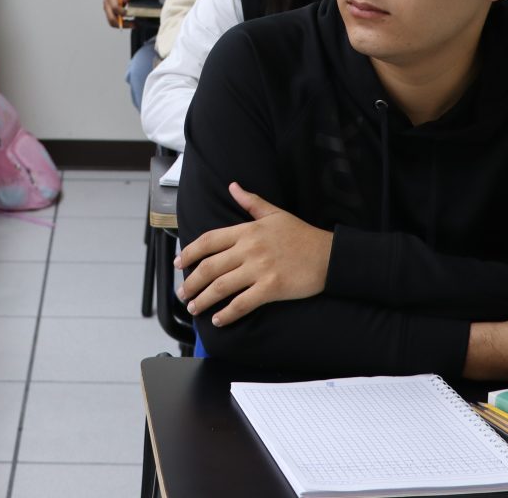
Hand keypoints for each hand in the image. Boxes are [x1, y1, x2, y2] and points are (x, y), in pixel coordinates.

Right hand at [102, 0, 137, 26]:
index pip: (114, 7)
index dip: (122, 12)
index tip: (131, 14)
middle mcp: (107, 3)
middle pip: (111, 18)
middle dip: (122, 23)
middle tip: (134, 24)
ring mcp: (107, 8)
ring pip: (112, 22)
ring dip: (122, 25)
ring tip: (133, 25)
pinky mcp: (110, 12)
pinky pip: (114, 21)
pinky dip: (121, 24)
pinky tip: (130, 22)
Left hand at [174, 182, 332, 326]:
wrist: (329, 255)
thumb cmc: (301, 235)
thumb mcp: (275, 213)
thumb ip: (251, 202)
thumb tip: (232, 186)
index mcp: (247, 230)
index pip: (209, 240)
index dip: (189, 252)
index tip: (178, 263)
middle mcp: (249, 249)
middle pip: (209, 267)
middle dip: (191, 282)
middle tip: (182, 293)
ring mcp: (260, 269)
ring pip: (221, 286)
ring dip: (203, 300)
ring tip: (194, 308)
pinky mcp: (271, 288)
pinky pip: (242, 303)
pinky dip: (228, 313)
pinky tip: (219, 320)